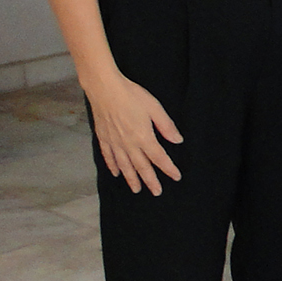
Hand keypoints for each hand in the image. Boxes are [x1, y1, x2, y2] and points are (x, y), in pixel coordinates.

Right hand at [85, 73, 182, 194]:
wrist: (104, 88)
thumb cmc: (131, 95)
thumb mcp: (154, 108)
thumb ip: (166, 126)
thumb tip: (178, 140)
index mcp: (144, 137)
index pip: (159, 158)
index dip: (168, 169)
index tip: (176, 177)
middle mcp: (129, 144)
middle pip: (141, 167)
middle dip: (150, 180)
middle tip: (156, 192)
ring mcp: (114, 142)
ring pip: (124, 166)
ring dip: (131, 179)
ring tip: (136, 189)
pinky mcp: (103, 138)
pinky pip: (109, 157)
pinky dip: (113, 166)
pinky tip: (116, 173)